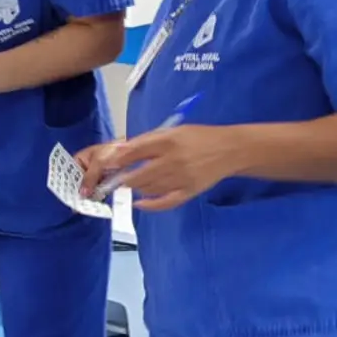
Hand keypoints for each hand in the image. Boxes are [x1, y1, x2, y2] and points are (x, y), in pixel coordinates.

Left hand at [75, 125, 237, 211]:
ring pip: (149, 189)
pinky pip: (165, 203)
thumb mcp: (173, 131)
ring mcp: (181, 179)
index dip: (119, 160)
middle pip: (139, 175)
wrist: (229, 150)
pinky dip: (150, 205)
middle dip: (124, 178)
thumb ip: (148, 140)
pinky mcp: (189, 192)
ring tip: (132, 183)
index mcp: (169, 141)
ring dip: (136, 188)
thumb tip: (122, 150)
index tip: (107, 164)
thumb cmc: (198, 137)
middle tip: (115, 179)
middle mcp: (173, 161)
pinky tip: (139, 203)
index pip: (137, 152)